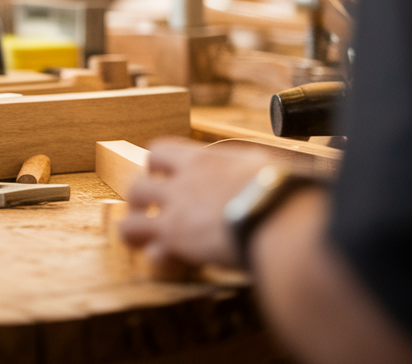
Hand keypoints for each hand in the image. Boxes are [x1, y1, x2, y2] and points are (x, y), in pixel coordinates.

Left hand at [119, 137, 271, 268]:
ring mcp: (176, 213)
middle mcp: (182, 184)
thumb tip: (258, 170)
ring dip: (134, 229)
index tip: (162, 176)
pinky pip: (150, 251)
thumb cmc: (279, 188)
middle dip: (138, 200)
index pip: (159, 151)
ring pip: (131, 219)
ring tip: (142, 238)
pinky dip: (155, 257)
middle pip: (137, 185)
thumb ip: (244, 167)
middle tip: (148, 211)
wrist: (277, 213)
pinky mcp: (178, 242)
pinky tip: (166, 261)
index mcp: (201, 160)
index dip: (156, 166)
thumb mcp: (260, 164)